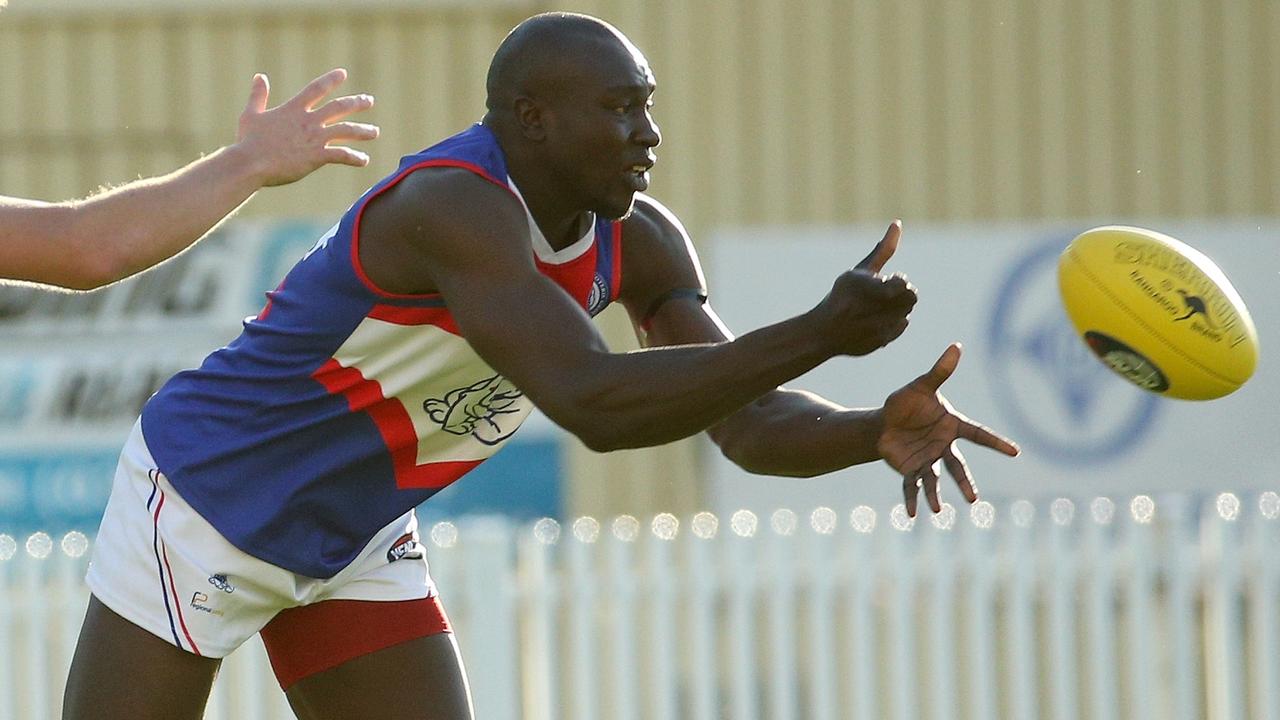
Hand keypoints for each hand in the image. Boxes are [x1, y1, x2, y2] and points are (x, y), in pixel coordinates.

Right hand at [234, 68, 379, 186]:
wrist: (251, 163)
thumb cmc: (248, 141)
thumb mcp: (251, 114)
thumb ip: (258, 95)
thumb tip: (259, 77)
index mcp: (293, 108)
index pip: (316, 88)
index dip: (331, 80)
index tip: (343, 73)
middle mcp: (308, 120)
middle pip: (339, 107)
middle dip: (356, 103)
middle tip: (369, 100)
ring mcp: (314, 138)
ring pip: (346, 130)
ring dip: (363, 130)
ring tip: (375, 132)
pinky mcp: (317, 156)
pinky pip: (342, 155)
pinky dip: (355, 158)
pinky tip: (364, 160)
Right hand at [811, 221, 916, 355]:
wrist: (824, 331)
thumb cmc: (842, 295)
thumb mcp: (860, 270)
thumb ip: (883, 250)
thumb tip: (898, 223)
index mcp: (872, 288)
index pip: (904, 285)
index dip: (897, 282)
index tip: (885, 281)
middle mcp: (877, 309)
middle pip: (910, 298)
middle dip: (899, 294)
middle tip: (883, 294)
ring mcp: (881, 327)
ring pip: (906, 312)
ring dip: (896, 307)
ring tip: (876, 307)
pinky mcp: (882, 341)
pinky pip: (900, 327)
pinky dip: (892, 321)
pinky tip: (875, 319)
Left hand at [878, 343, 1019, 516]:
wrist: (884, 421)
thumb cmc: (906, 403)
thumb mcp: (920, 386)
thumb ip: (938, 372)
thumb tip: (956, 346)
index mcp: (951, 426)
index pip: (977, 434)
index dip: (996, 442)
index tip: (1015, 451)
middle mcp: (943, 447)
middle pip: (957, 466)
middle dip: (965, 482)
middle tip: (974, 500)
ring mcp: (927, 460)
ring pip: (934, 480)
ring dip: (935, 494)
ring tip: (938, 509)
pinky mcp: (910, 470)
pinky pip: (912, 486)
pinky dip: (912, 499)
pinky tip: (913, 514)